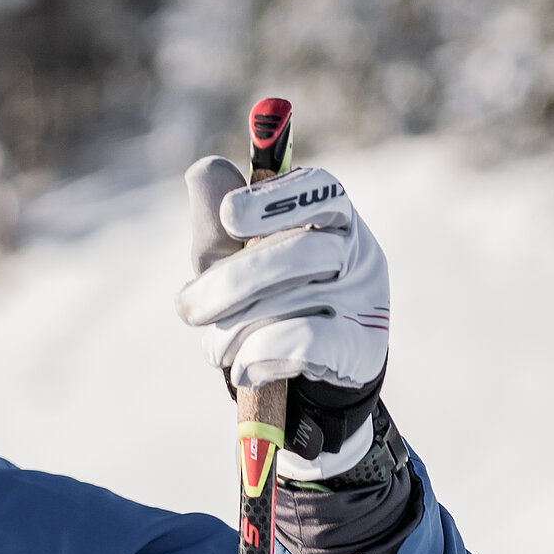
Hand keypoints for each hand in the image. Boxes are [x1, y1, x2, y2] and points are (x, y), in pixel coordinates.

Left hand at [175, 157, 389, 472]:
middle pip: (289, 253)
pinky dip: (256, 357)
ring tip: (217, 349)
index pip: (315, 189)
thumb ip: (214, 222)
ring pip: (287, 300)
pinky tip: (244, 368)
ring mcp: (364, 297)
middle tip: (189, 311)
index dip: (269, 201)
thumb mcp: (230, 264)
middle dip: (223, 286)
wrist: (307, 384)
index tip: (229, 218)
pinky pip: (298, 341)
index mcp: (330, 217)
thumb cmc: (265, 308)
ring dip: (232, 332)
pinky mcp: (360, 345)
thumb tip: (203, 170)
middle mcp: (357, 249)